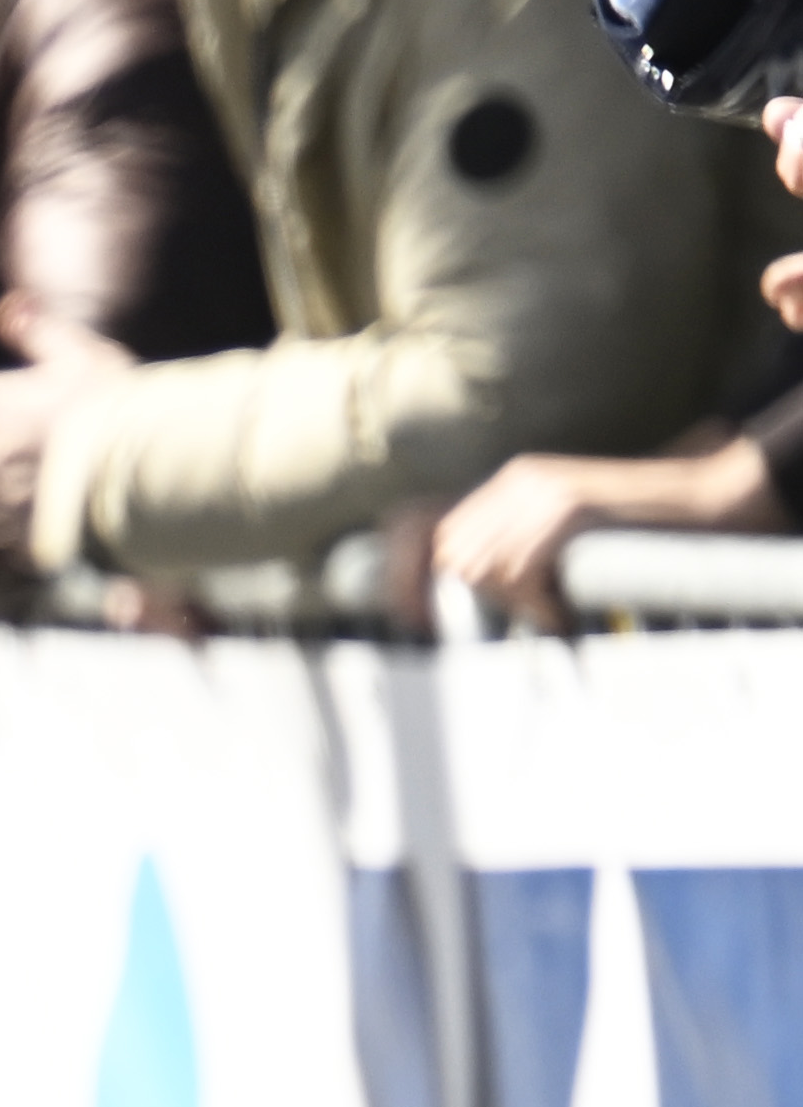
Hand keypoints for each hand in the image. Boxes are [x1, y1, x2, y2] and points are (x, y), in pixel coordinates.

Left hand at [436, 438, 785, 623]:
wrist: (708, 498)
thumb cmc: (639, 529)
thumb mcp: (561, 531)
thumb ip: (512, 548)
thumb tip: (458, 588)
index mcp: (506, 485)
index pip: (412, 522)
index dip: (399, 575)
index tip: (414, 619)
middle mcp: (514, 482)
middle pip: (441, 555)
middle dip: (455, 601)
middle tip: (496, 625)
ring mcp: (541, 492)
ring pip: (475, 568)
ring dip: (507, 604)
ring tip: (550, 607)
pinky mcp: (569, 509)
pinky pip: (518, 573)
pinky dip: (538, 605)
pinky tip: (565, 610)